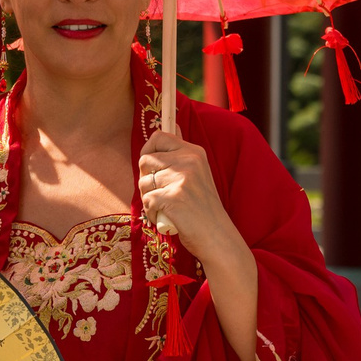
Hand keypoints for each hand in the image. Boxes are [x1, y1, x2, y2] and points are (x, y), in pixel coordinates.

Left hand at [138, 130, 244, 257]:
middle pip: (145, 160)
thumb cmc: (202, 208)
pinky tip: (165, 218)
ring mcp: (181, 179)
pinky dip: (151, 213)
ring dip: (148, 198)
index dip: (148, 150)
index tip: (151, 166)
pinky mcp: (173, 197)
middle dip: (145, 179)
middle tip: (159, 193)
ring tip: (164, 207)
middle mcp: (189, 161)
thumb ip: (182, 153)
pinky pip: (147, 201)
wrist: (217, 236)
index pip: (159, 137)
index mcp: (194, 152)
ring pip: (143, 182)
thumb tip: (174, 124)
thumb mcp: (197, 173)